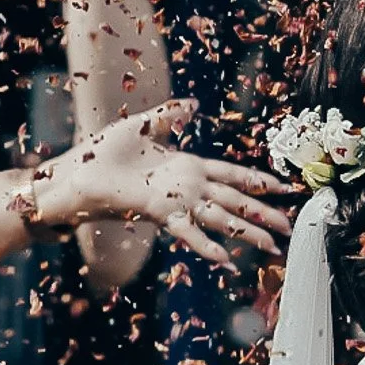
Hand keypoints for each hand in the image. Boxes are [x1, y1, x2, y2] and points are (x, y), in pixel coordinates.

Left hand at [35, 100, 293, 261]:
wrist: (74, 175)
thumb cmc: (102, 153)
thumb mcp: (142, 126)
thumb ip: (170, 116)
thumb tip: (193, 104)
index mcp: (188, 167)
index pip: (233, 175)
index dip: (259, 180)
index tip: (284, 187)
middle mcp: (188, 187)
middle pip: (236, 201)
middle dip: (265, 214)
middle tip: (291, 227)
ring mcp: (176, 201)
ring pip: (221, 218)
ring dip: (247, 233)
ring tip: (272, 248)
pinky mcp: (159, 212)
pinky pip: (188, 231)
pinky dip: (207, 245)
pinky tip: (226, 260)